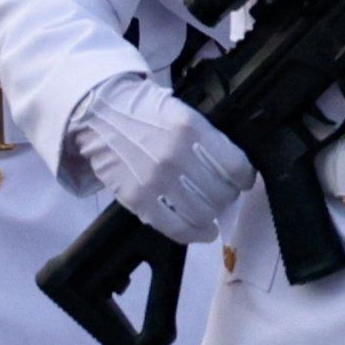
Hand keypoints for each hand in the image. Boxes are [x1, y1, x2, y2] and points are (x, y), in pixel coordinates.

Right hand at [65, 71, 259, 245]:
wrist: (100, 113)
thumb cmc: (144, 111)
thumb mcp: (181, 112)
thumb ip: (206, 138)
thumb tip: (230, 168)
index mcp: (191, 129)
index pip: (235, 165)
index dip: (245, 178)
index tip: (243, 182)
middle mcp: (176, 156)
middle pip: (221, 192)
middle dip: (226, 196)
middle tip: (221, 194)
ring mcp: (156, 180)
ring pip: (202, 213)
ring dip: (212, 215)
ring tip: (210, 212)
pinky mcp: (139, 199)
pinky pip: (176, 227)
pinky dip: (195, 233)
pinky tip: (203, 231)